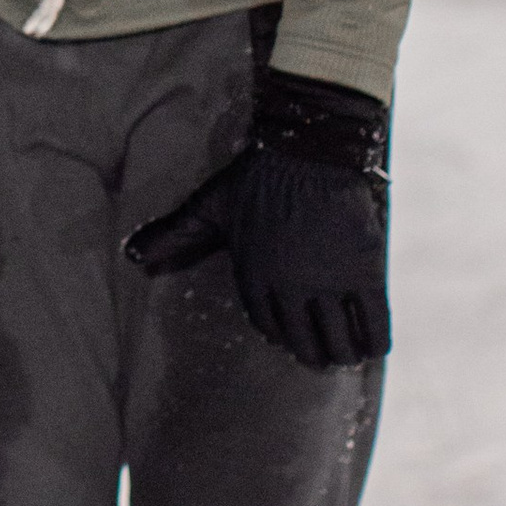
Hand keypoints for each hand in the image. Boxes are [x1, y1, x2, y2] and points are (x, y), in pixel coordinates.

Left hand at [127, 67, 391, 368]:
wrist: (308, 150)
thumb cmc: (255, 177)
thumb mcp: (208, 208)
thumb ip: (172, 236)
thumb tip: (129, 254)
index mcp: (254, 278)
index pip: (269, 327)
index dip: (283, 336)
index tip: (293, 340)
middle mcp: (291, 289)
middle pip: (307, 343)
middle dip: (315, 353)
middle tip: (324, 355)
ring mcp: (330, 283)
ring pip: (341, 340)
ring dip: (345, 354)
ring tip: (348, 356)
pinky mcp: (364, 273)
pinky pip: (375, 322)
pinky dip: (376, 340)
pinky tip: (375, 347)